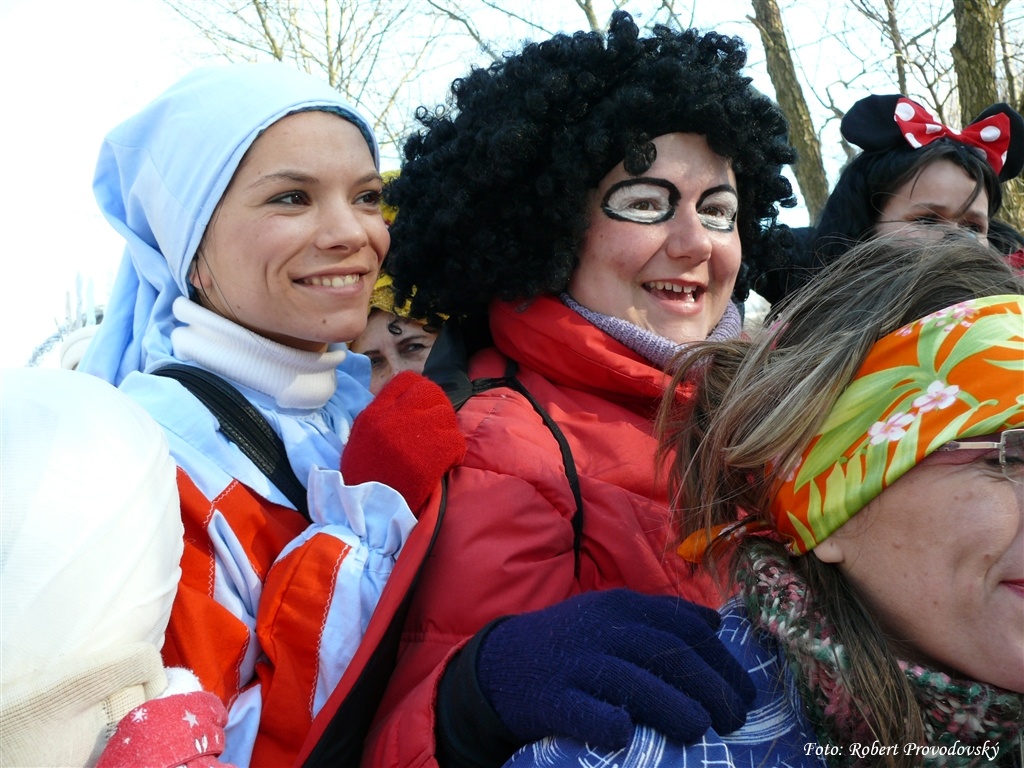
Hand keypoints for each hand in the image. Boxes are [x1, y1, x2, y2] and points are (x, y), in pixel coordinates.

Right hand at [341, 371, 465, 511]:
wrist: (367, 511)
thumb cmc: (364, 476)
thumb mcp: (362, 437)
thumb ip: (382, 415)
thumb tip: (405, 402)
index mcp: (376, 413)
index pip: (406, 381)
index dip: (420, 389)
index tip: (424, 403)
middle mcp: (394, 418)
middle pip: (430, 393)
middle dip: (438, 406)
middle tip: (438, 425)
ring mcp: (414, 436)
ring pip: (446, 415)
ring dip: (447, 429)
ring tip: (441, 445)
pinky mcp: (431, 456)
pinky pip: (456, 440)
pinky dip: (455, 450)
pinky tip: (447, 460)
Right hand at [474, 589, 754, 749]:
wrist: (500, 664)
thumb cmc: (570, 644)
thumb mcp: (610, 616)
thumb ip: (659, 616)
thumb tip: (715, 622)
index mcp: (620, 607)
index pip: (684, 628)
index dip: (722, 660)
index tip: (746, 691)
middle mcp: (601, 629)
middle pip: (669, 654)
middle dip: (711, 687)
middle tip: (734, 719)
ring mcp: (575, 663)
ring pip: (635, 683)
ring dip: (675, 708)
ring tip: (700, 730)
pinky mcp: (550, 698)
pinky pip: (586, 713)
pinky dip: (611, 725)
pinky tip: (628, 736)